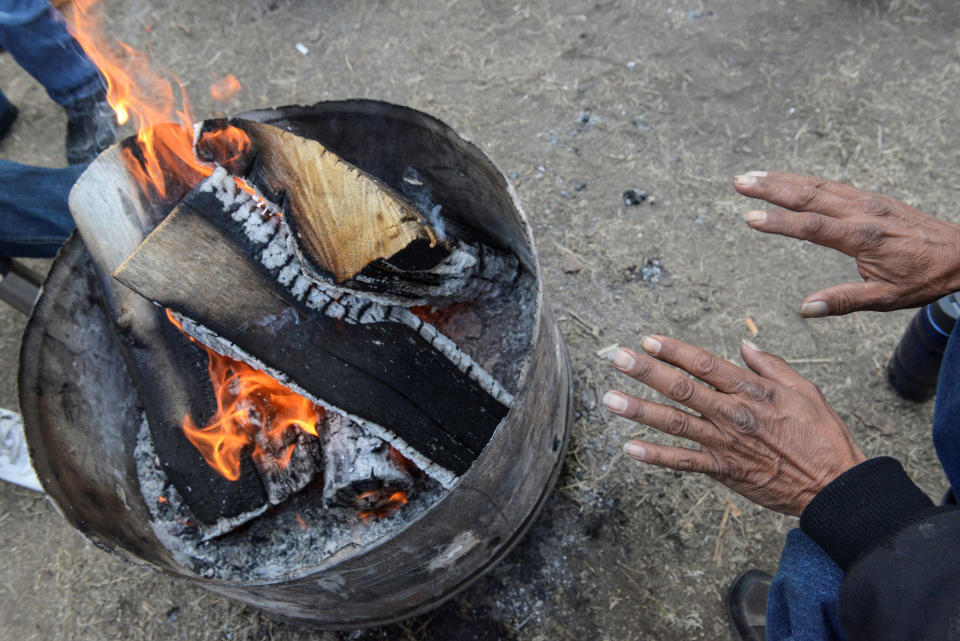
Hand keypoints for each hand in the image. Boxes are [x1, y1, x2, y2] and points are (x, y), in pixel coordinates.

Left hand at [605, 336, 865, 515]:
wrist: (834, 485)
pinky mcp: (724, 470)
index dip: (674, 350)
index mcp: (752, 390)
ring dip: (640, 410)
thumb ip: (771, 366)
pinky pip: (684, 462)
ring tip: (610, 400)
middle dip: (645, 371)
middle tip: (615, 357)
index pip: (705, 364)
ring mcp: (726, 443)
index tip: (648, 340)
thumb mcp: (805, 390)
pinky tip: (630, 448)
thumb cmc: (823, 436)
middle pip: (681, 388)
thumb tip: (745, 345)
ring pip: (675, 423)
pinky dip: (656, 456)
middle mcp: (733, 414)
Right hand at [734, 171, 959, 316]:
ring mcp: (867, 201)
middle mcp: (863, 213)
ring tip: (752, 176)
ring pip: (818, 184)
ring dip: (782, 179)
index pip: (813, 227)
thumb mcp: (887, 298)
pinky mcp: (871, 198)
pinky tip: (786, 180)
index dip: (780, 223)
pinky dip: (804, 180)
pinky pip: (831, 184)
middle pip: (810, 194)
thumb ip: (844, 301)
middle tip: (739, 182)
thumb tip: (805, 309)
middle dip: (771, 187)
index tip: (750, 218)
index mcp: (865, 238)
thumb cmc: (926, 278)